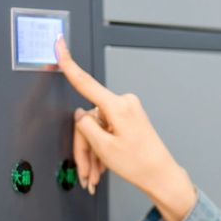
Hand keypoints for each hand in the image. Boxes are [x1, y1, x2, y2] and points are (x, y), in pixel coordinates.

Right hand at [55, 34, 196, 220]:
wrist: (161, 175)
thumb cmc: (139, 164)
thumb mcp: (104, 148)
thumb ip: (86, 127)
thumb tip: (79, 114)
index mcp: (118, 106)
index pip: (85, 82)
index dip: (68, 63)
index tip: (59, 44)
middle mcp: (124, 103)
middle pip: (89, 120)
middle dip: (85, 146)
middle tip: (87, 172)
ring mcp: (128, 110)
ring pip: (97, 128)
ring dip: (93, 152)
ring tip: (96, 174)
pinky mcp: (129, 118)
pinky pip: (106, 130)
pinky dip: (102, 148)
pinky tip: (104, 165)